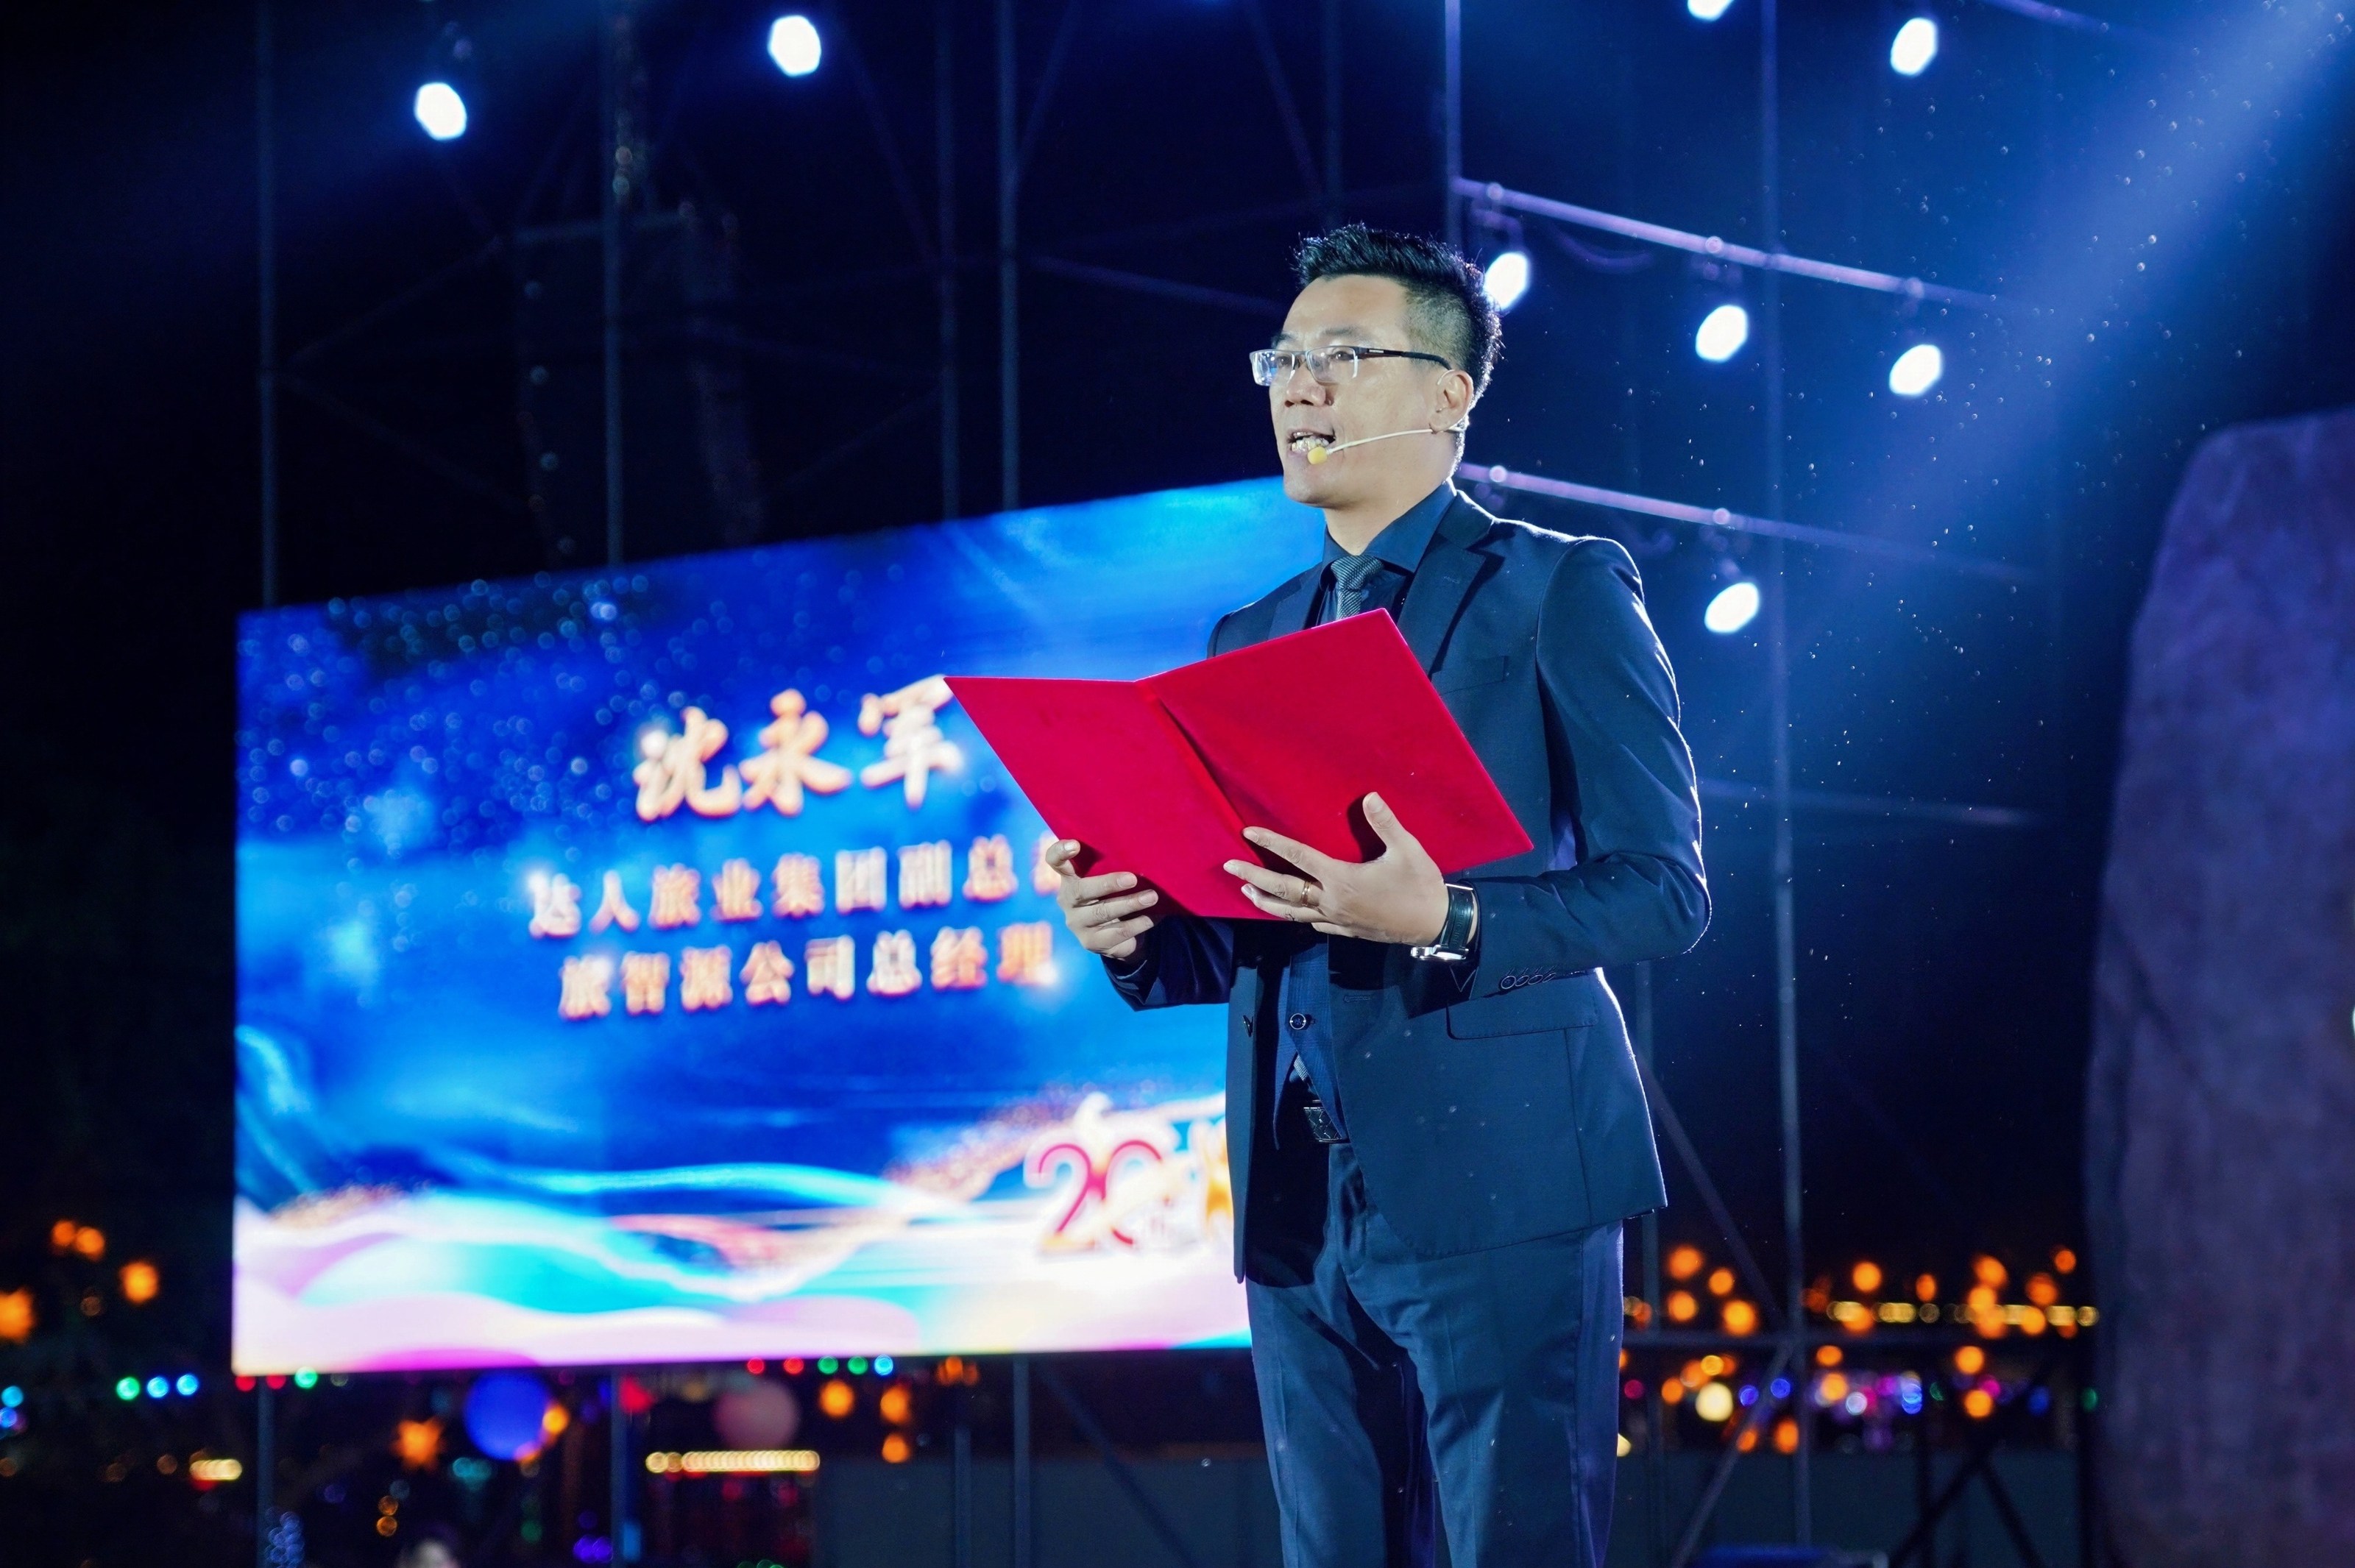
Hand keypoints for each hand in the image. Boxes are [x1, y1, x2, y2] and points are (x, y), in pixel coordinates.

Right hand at [1046, 839, 1160, 961]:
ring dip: (1130, 903)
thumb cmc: (1114, 896)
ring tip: (1151, 897)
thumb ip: (1115, 867)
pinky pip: (1116, 932)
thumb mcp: (1111, 880)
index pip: (1055, 861)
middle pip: (1081, 890)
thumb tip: (1146, 856)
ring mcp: (1077, 923)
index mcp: (1070, 878)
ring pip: (1102, 912)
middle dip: (1109, 883)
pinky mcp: (1090, 942)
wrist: (1117, 936)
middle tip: (1133, 879)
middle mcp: (1068, 900)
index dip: (1060, 852)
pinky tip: (1151, 918)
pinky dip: (1137, 924)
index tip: (1075, 845)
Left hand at [1224, 792, 1448, 945]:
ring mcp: (1337, 919)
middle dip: (1254, 876)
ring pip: (1292, 913)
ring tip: (1247, 892)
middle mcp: (1332, 901)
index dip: (1272, 843)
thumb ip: (1385, 823)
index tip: (1247, 832)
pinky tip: (1290, 915)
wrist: (1435, 924)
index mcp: (1342, 879)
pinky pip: (1312, 924)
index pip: (1298, 857)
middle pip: (1284, 889)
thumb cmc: (1420, 885)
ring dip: (1267, 902)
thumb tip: (1369, 796)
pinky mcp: (1346, 931)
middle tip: (1229, 868)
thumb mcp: (1407, 850)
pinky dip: (1295, 918)